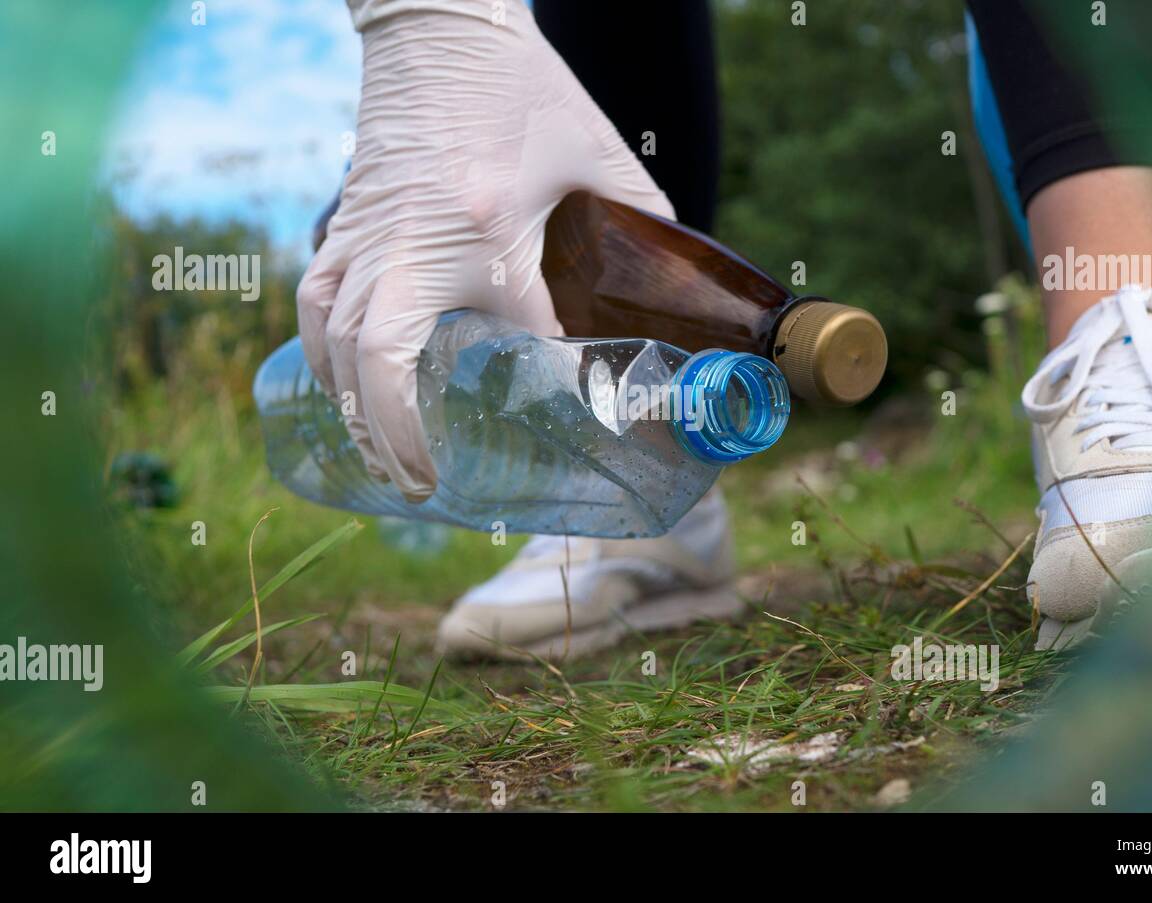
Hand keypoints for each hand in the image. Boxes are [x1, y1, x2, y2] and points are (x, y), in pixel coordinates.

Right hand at [297, 1, 672, 501]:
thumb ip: (638, 219)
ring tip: (379, 460)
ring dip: (351, 410)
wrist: (438, 24)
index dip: (543, 379)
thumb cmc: (520, 84)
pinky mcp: (342, 220)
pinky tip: (336, 385)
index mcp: (485, 225)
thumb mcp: (596, 153)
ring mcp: (366, 232)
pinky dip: (322, 354)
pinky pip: (314, 302)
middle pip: (379, 361)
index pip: (515, 331)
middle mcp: (409, 239)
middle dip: (395, 436)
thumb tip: (668, 282)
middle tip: (423, 488)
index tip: (568, 416)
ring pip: (334, 341)